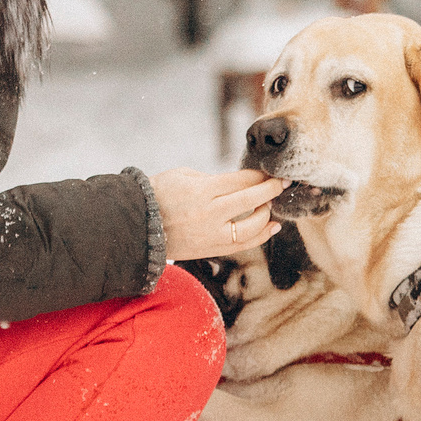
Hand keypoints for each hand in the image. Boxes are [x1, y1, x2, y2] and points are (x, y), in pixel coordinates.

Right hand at [154, 167, 286, 261]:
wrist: (137, 225)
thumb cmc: (159, 193)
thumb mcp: (184, 175)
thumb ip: (214, 179)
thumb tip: (241, 182)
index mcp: (202, 191)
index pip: (242, 181)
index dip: (260, 175)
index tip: (271, 170)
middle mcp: (210, 214)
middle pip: (251, 200)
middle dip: (271, 189)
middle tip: (283, 181)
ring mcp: (211, 235)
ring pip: (252, 227)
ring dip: (267, 213)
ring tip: (272, 203)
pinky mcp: (211, 250)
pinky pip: (243, 244)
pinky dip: (261, 235)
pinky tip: (272, 225)